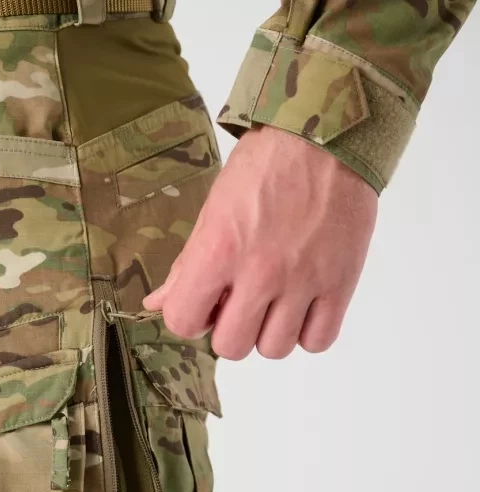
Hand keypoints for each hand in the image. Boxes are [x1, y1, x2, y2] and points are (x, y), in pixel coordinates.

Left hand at [144, 126, 377, 359]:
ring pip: (274, 350)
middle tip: (240, 304)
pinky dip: (306, 333)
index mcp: (219, 251)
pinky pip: (318, 341)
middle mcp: (261, 273)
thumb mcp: (213, 211)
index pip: (184, 322)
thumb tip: (157, 303)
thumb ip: (186, 265)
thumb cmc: (263, 168)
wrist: (326, 134)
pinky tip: (301, 309)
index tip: (204, 302)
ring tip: (274, 305)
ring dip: (268, 334)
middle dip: (230, 331)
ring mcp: (304, 280)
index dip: (190, 317)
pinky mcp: (342, 282)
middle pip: (231, 347)